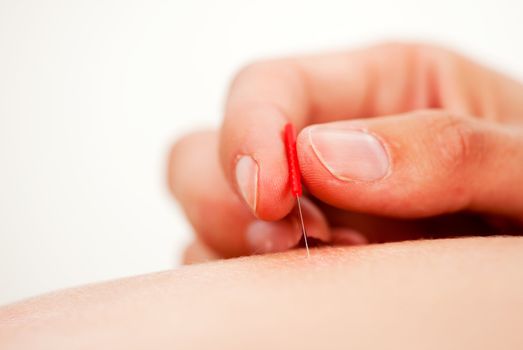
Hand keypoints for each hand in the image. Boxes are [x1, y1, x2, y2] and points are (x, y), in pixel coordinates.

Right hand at [169, 42, 522, 259]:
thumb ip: (444, 149)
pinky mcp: (301, 263)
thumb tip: (320, 158)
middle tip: (298, 241)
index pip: (266, 88)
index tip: (270, 197)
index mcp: (376, 89)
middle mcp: (323, 148)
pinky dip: (256, 290)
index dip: (247, 135)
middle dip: (228, 201)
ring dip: (242, 250)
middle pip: (206, 153)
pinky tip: (320, 294)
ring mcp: (304, 211)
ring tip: (330, 270)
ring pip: (209, 220)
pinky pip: (235, 272)